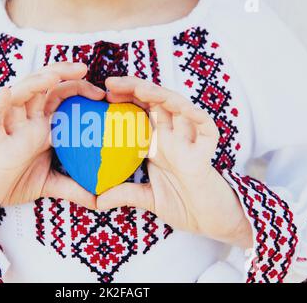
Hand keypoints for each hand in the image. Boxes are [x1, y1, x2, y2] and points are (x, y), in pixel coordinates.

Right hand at [0, 63, 103, 246]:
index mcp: (42, 125)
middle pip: (42, 86)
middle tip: (83, 68)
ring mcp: (11, 129)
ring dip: (34, 83)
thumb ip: (74, 188)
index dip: (79, 89)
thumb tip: (99, 200)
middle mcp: (27, 121)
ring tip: (52, 76)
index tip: (100, 95)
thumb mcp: (51, 183)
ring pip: (19, 97)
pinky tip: (5, 94)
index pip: (60, 96)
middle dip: (61, 72)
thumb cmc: (16, 181)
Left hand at [97, 76, 251, 247]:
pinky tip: (183, 108)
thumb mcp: (147, 198)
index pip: (141, 112)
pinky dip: (196, 116)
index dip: (125, 98)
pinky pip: (206, 128)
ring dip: (161, 95)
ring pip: (179, 108)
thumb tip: (97, 201)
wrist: (210, 222)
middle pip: (155, 102)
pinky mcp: (207, 152)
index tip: (103, 94)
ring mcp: (190, 142)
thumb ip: (124, 194)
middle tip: (110, 83)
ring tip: (140, 89)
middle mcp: (173, 137)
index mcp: (158, 143)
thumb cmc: (183, 205)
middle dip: (135, 88)